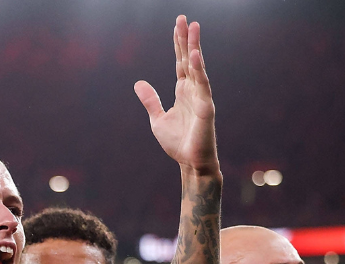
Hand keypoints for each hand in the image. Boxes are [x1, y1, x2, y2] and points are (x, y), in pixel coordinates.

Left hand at [134, 15, 218, 174]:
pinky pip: (202, 85)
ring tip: (193, 28)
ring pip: (197, 67)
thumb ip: (151, 100)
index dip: (178, 44)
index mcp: (183, 91)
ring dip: (195, 47)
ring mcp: (201, 97)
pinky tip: (195, 56)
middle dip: (186, 39)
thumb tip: (138, 83)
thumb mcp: (157, 119)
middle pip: (189, 59)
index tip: (178, 24)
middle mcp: (193, 91)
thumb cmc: (177, 143)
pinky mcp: (206, 108)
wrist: (189, 163)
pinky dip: (199, 70)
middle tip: (184, 19)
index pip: (180, 62)